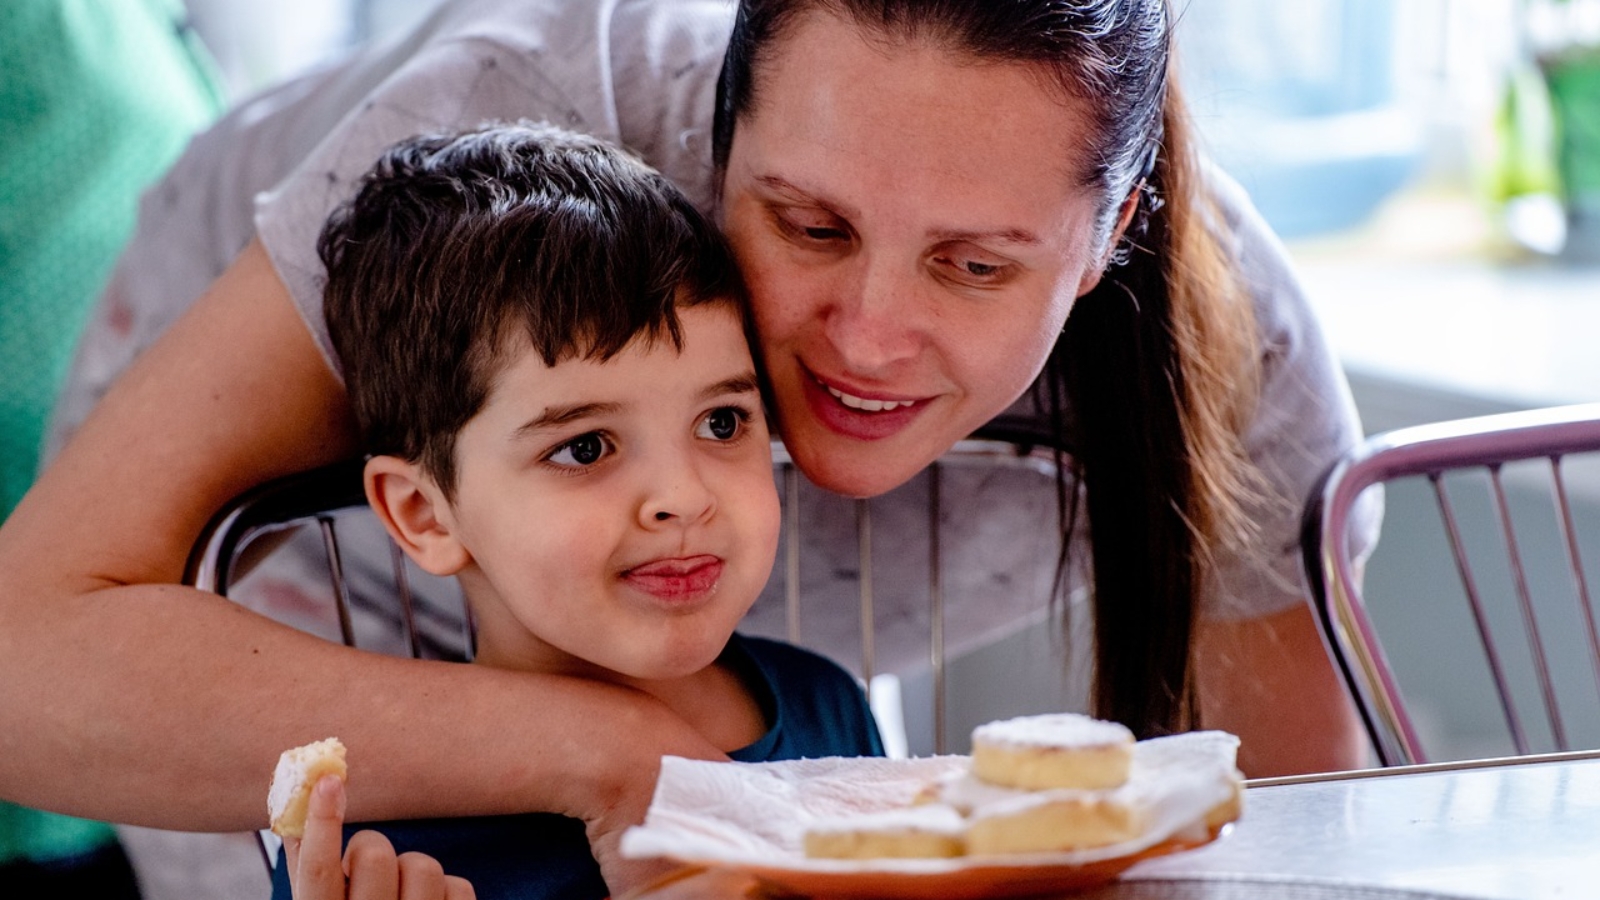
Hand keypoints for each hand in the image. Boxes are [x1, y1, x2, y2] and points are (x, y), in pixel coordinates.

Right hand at [285, 776, 475, 899]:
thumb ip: (307, 870)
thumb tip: (295, 803)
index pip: (317, 870)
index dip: (322, 822)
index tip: (328, 780)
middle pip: (375, 855)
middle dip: (371, 852)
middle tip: (366, 874)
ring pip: (422, 864)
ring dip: (411, 872)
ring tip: (400, 898)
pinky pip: (458, 885)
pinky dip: (445, 892)